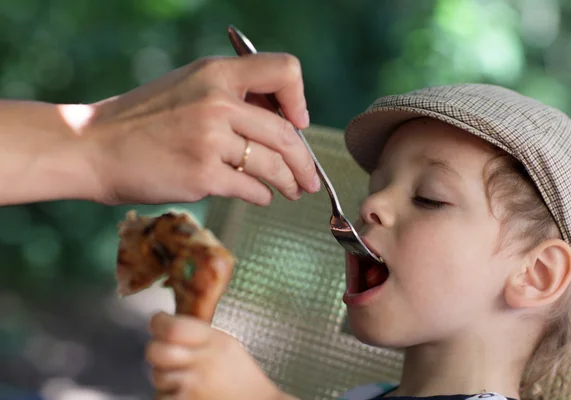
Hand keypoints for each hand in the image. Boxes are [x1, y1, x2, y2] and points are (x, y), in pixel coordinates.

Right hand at [84, 53, 319, 205]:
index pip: (283, 70)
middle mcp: (217, 102)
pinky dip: (262, 195)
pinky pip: (251, 188)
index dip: (298, 98)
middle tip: (310, 178)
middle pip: (286, 133)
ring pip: (273, 165)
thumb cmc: (142, 120)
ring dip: (290, 182)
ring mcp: (210, 140)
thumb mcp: (186, 88)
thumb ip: (230, 97)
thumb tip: (279, 123)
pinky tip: (261, 196)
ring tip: (293, 191)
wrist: (94, 147)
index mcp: (216, 73)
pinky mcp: (202, 175)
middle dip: (304, 162)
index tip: (298, 122)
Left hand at [146, 312, 290, 399]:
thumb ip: (198, 333)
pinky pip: (160, 397)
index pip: (172, 327)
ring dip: (164, 377)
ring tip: (183, 378)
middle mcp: (203, 361)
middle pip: (156, 350)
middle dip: (156, 351)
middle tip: (165, 354)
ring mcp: (194, 386)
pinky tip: (185, 393)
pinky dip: (168, 396)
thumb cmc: (240, 375)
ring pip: (156, 376)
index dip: (158, 323)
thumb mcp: (226, 343)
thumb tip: (164, 324)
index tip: (158, 324)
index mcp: (214, 341)